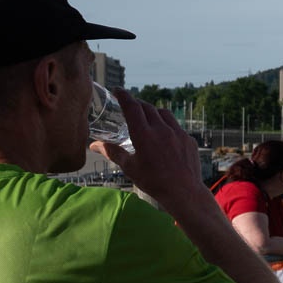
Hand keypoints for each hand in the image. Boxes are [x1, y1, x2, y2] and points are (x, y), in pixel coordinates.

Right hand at [92, 90, 207, 212]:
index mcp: (144, 135)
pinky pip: (176, 126)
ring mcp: (178, 133)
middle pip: (148, 108)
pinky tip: (163, 134)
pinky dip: (167, 125)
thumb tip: (94, 145)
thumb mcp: (129, 167)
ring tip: (147, 116)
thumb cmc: (153, 181)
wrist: (184, 191)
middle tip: (130, 105)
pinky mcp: (189, 140)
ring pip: (164, 114)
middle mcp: (162, 130)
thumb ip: (112, 152)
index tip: (117, 90)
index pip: (132, 107)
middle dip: (137, 103)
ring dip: (153, 111)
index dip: (124, 96)